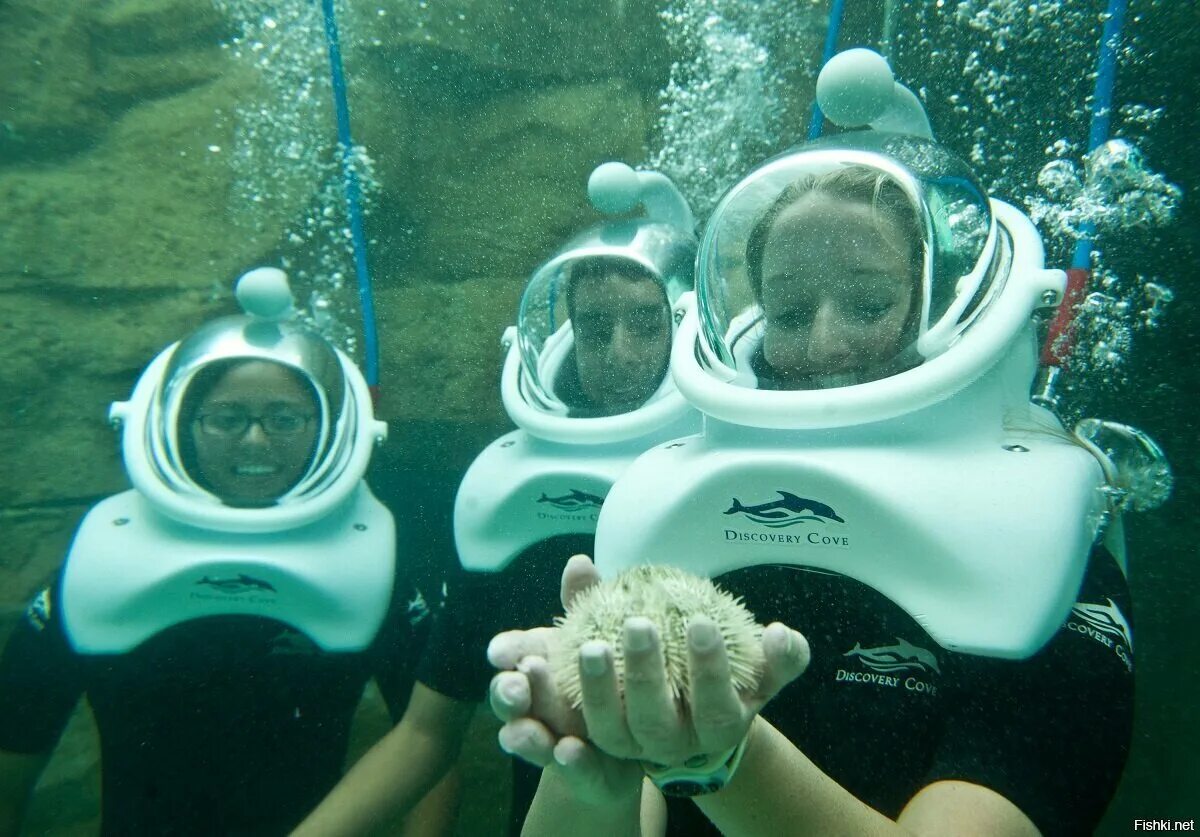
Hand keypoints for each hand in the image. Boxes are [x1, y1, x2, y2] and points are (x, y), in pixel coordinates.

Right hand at [488, 555, 643, 803]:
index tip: (500, 651)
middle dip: (507, 693)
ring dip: (525, 733)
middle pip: (510, 699)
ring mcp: (553, 743)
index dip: (507, 652)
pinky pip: (572, 772)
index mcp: (538, 670)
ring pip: (529, 739)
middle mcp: (536, 708)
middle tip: (515, 684)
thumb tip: (579, 562)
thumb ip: (585, 604)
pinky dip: (568, 764)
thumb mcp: (595, 639)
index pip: (514, 655)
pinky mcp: (581, 775)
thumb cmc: (605, 681)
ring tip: (528, 729)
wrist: (627, 749)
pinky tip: (569, 753)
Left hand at [578, 615, 809, 768]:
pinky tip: (539, 664)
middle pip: (657, 720)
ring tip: (589, 644)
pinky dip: (556, 698)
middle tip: (638, 624)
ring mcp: (633, 746)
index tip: (701, 622)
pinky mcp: (598, 739)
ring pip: (610, 728)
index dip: (711, 669)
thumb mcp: (758, 667)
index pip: (717, 707)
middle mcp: (674, 745)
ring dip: (596, 689)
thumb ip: (779, 655)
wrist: (696, 718)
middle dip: (647, 674)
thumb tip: (782, 633)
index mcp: (718, 726)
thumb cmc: (732, 681)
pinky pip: (574, 726)